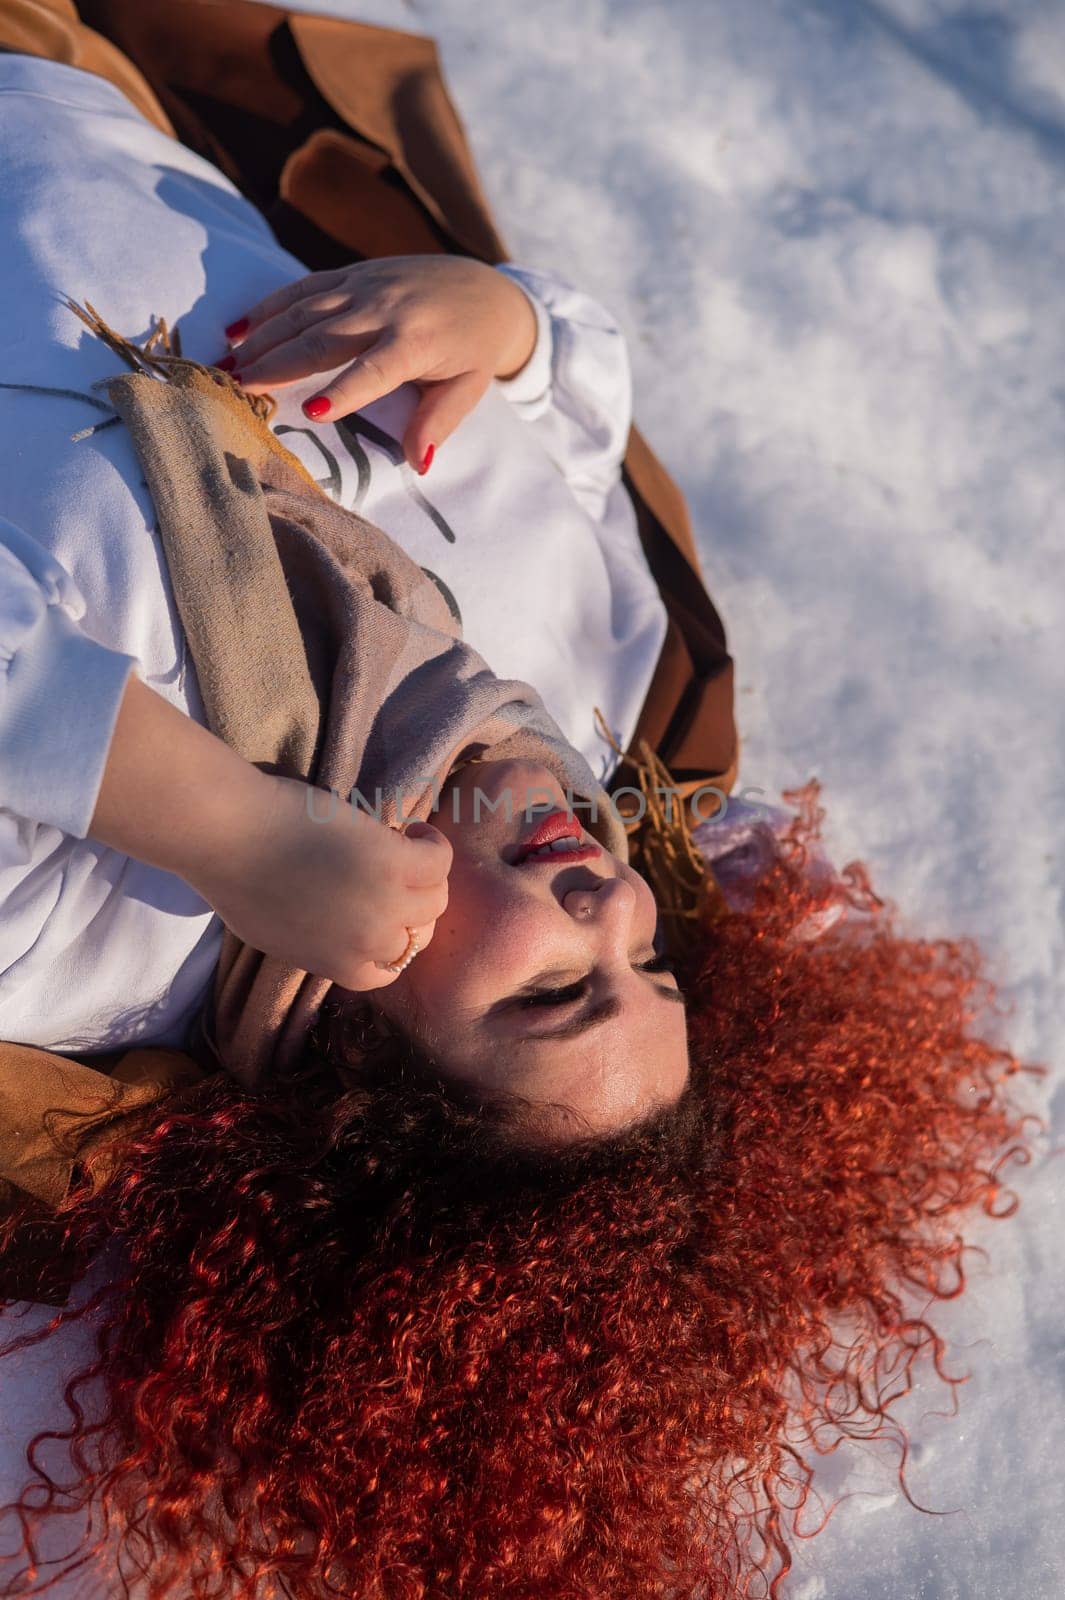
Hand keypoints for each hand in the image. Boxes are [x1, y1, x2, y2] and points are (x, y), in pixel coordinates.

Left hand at [88, 676, 451, 992]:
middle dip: (408, 907)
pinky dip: (432, 844)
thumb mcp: (271, 932)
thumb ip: (310, 938)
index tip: (382, 912)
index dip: (388, 940)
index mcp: (333, 964)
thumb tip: (333, 922)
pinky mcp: (394, 863)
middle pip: (416, 935)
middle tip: (395, 875)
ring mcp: (384, 906)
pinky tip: (412, 828)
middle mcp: (365, 943)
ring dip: (425, 876)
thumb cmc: (235, 872)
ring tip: (405, 846)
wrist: (230, 835)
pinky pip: (440, 861)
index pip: (384, 971)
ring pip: (434, 900)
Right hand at [218, 256, 538, 470]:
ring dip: (262, 338)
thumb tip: (418, 464)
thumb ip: (438, 424)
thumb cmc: (473, 351)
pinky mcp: (352, 276)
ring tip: (227, 365)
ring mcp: (364, 288)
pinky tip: (236, 328)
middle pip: (323, 339)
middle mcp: (385, 310)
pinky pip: (303, 290)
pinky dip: (267, 307)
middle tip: (238, 388)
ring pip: (304, 312)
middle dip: (279, 364)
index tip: (314, 412)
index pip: (375, 370)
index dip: (345, 391)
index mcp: (416, 343)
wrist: (486, 289)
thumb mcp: (467, 390)